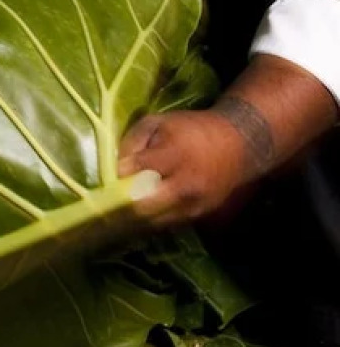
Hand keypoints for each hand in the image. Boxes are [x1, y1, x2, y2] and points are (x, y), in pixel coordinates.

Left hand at [119, 108, 260, 227]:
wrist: (237, 145)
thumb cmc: (191, 130)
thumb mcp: (159, 122)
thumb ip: (133, 141)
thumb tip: (115, 167)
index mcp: (176, 156)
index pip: (139, 170)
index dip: (121, 173)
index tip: (111, 174)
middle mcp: (187, 185)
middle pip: (144, 205)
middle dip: (122, 203)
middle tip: (108, 199)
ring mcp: (194, 205)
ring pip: (154, 222)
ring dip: (134, 217)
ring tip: (118, 209)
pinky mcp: (199, 216)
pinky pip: (167, 225)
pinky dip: (150, 221)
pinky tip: (139, 212)